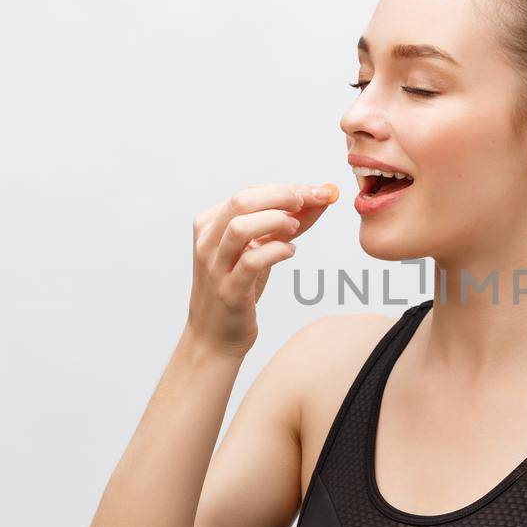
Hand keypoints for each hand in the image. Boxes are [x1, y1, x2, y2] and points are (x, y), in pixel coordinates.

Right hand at [185, 182, 335, 355]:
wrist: (214, 337)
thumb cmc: (238, 288)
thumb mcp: (257, 250)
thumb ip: (285, 225)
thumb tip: (319, 198)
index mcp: (210, 225)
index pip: (248, 193)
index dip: (285, 189)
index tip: (316, 192)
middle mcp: (208, 242)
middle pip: (241, 201)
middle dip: (281, 196)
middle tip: (308, 201)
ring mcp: (215, 267)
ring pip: (240, 228)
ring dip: (275, 221)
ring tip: (295, 228)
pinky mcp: (229, 291)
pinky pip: (251, 262)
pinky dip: (276, 251)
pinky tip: (291, 252)